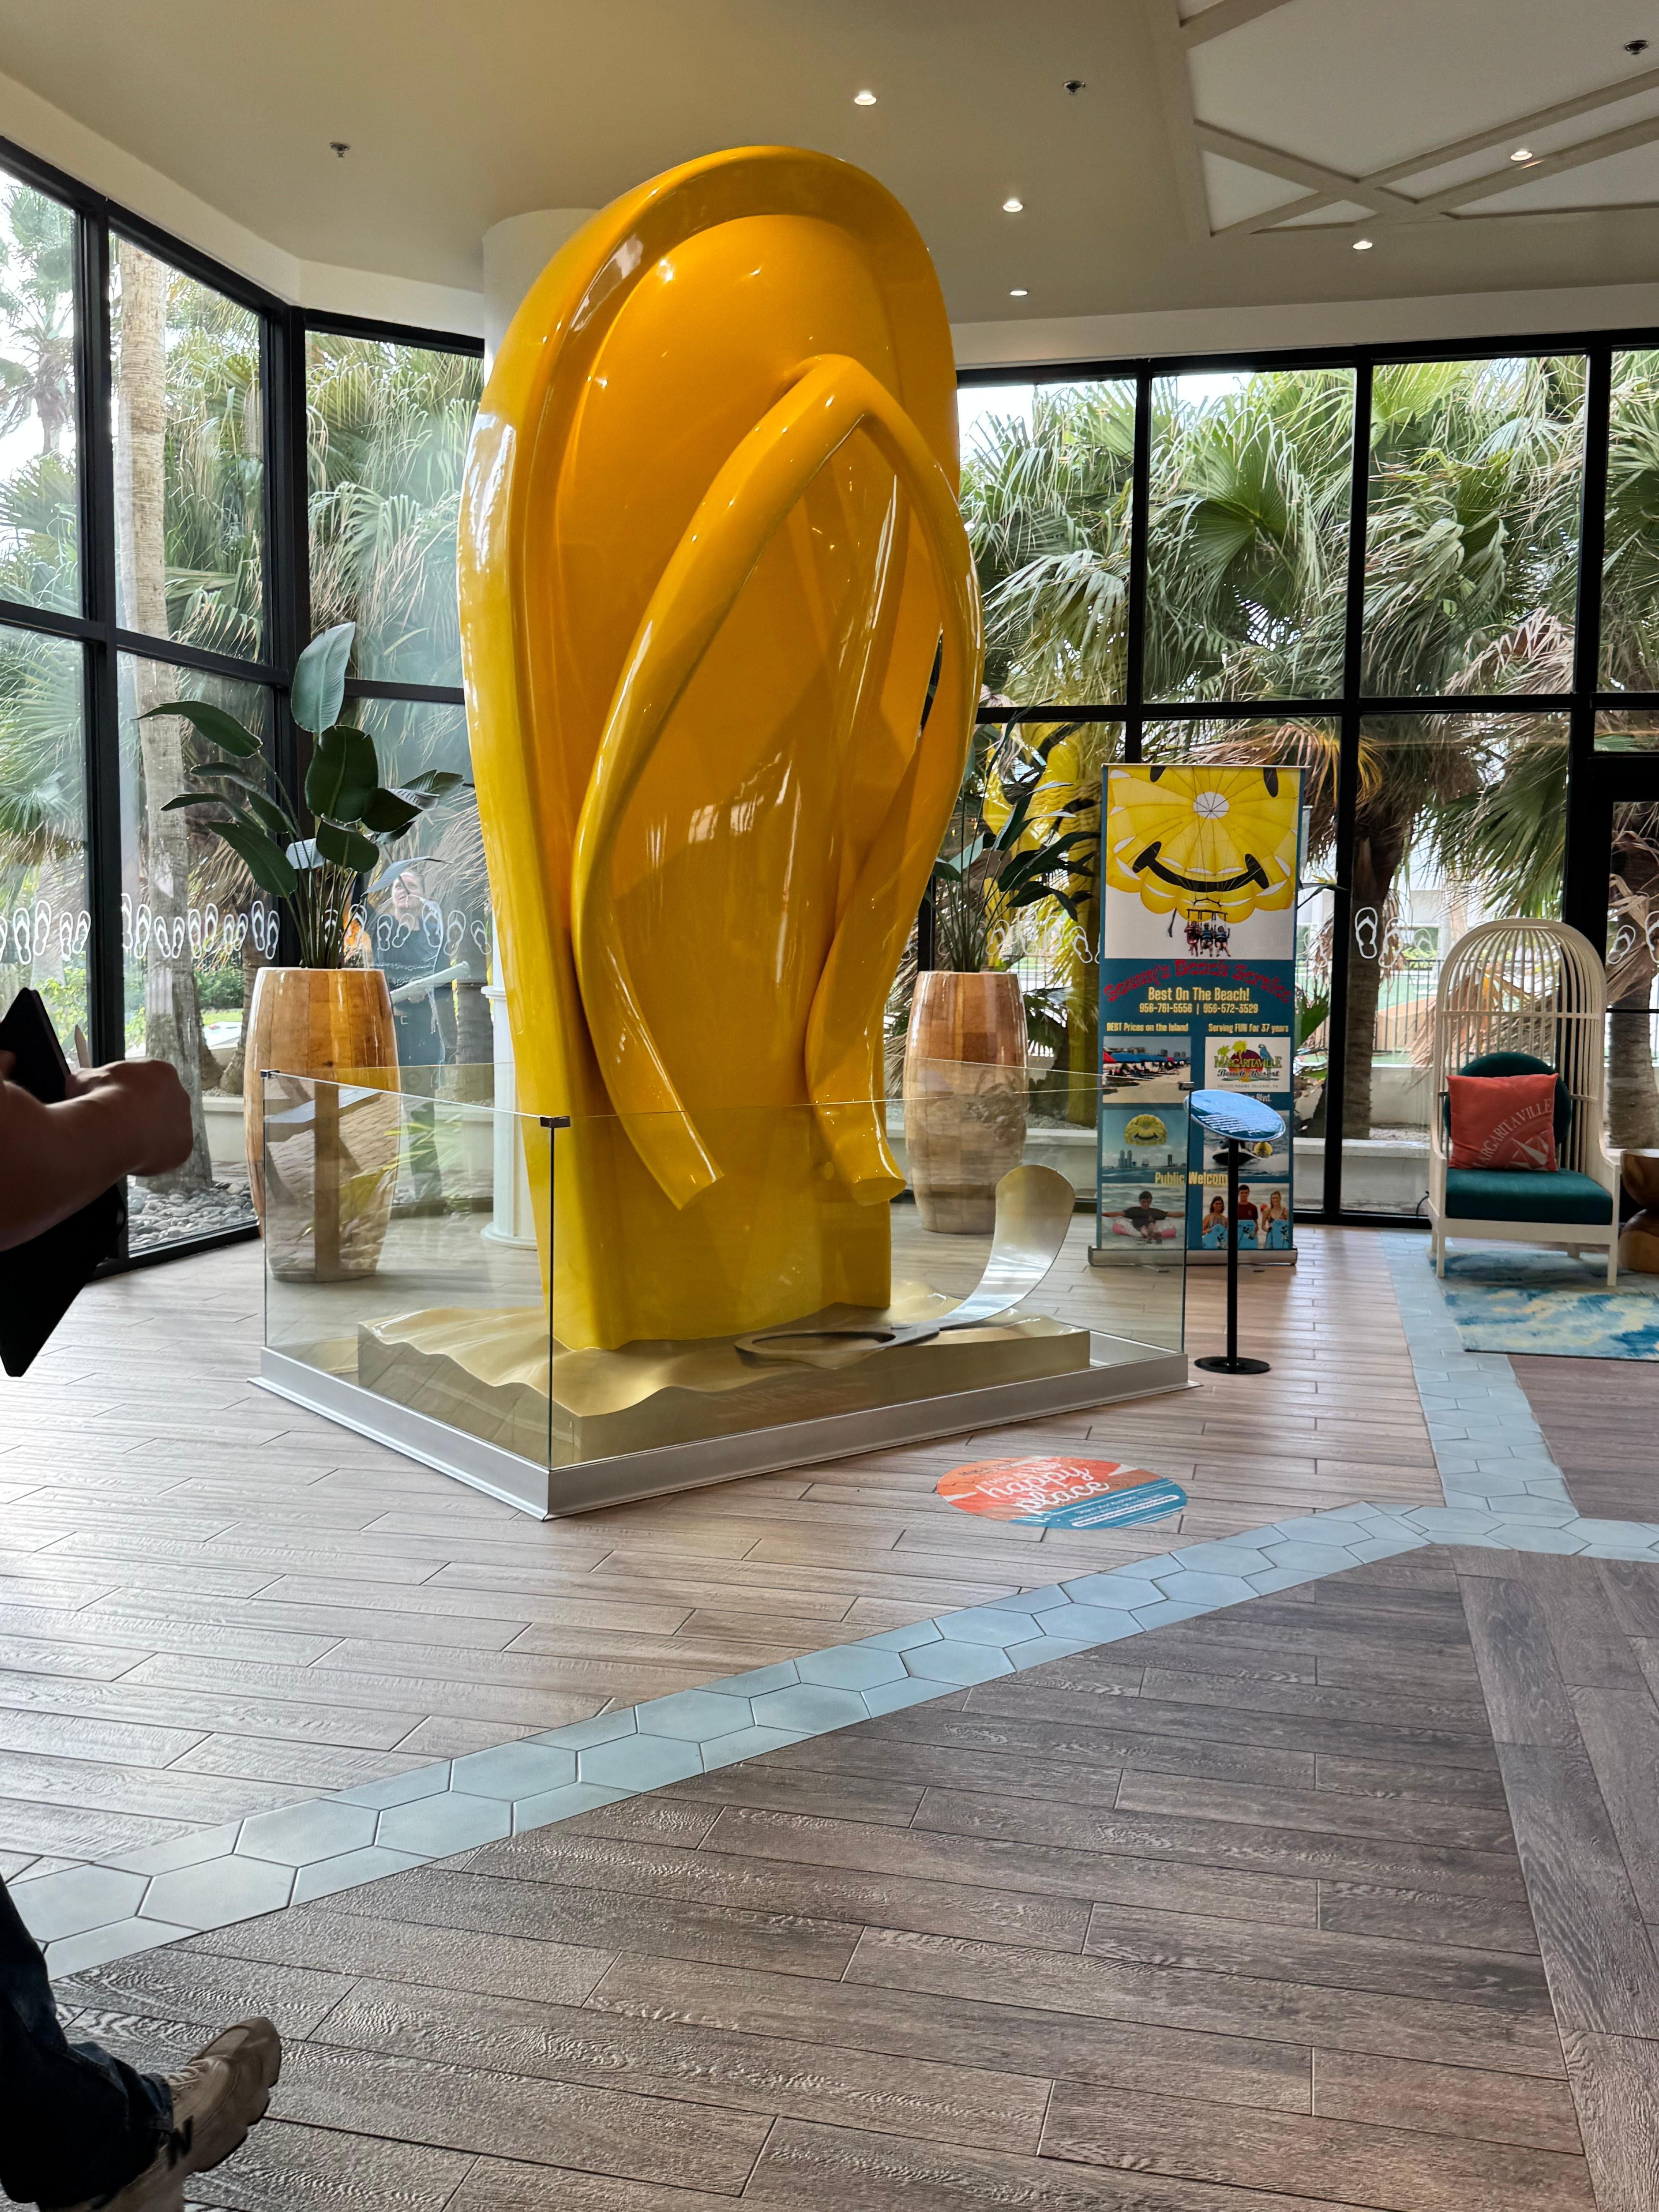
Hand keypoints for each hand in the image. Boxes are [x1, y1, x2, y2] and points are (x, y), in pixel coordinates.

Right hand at [74, 1058, 193, 1176]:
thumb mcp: (84, 1079)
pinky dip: (152, 1156)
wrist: (112, 1126)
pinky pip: (168, 1153)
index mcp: (161, 1072)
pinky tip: (134, 1156)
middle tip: (120, 1127)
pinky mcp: (184, 1146)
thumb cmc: (99, 1099)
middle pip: (160, 1108)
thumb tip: (80, 1083)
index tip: (114, 1105)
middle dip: (141, 1116)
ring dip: (148, 1136)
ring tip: (124, 1143)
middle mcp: (179, 1094)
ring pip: (165, 1131)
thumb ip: (90, 1080)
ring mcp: (184, 1121)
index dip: (128, 1095)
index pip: (147, 1083)